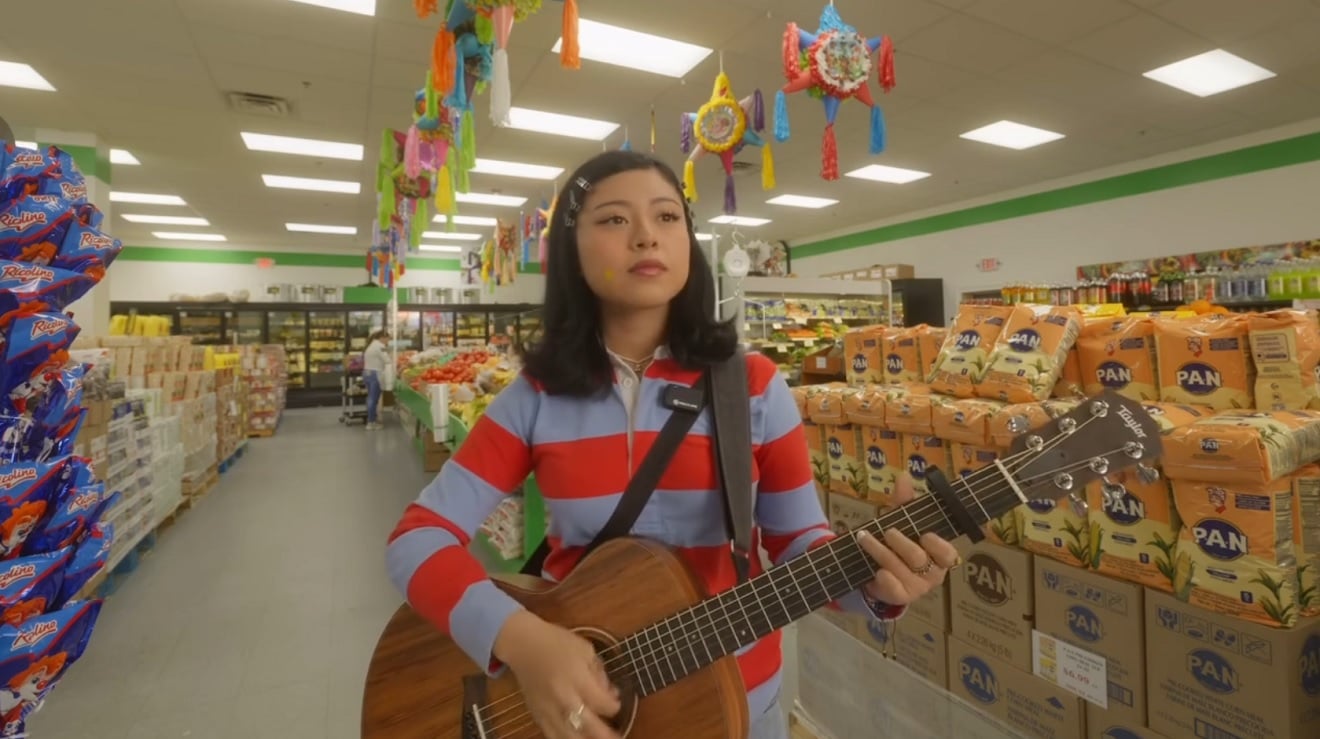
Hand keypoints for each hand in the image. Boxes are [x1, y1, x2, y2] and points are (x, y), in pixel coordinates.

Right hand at [493, 610, 621, 738]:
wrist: (523, 645)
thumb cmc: (556, 643)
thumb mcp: (586, 650)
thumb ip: (600, 674)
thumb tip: (610, 694)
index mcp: (577, 678)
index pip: (603, 703)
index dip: (615, 706)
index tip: (617, 702)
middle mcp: (563, 697)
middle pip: (589, 726)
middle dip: (607, 734)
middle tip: (617, 737)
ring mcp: (549, 710)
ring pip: (570, 737)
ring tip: (599, 738)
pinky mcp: (537, 716)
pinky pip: (553, 736)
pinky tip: (578, 737)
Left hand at [855, 474, 959, 605]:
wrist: (881, 571)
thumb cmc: (899, 543)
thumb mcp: (903, 521)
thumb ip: (905, 501)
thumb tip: (904, 476)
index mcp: (940, 555)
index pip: (948, 554)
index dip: (939, 546)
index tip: (925, 535)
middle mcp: (933, 574)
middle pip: (918, 558)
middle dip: (900, 543)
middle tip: (887, 531)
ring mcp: (917, 588)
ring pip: (900, 570)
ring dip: (880, 552)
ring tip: (864, 538)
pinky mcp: (901, 597)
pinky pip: (895, 592)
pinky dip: (885, 579)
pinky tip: (877, 570)